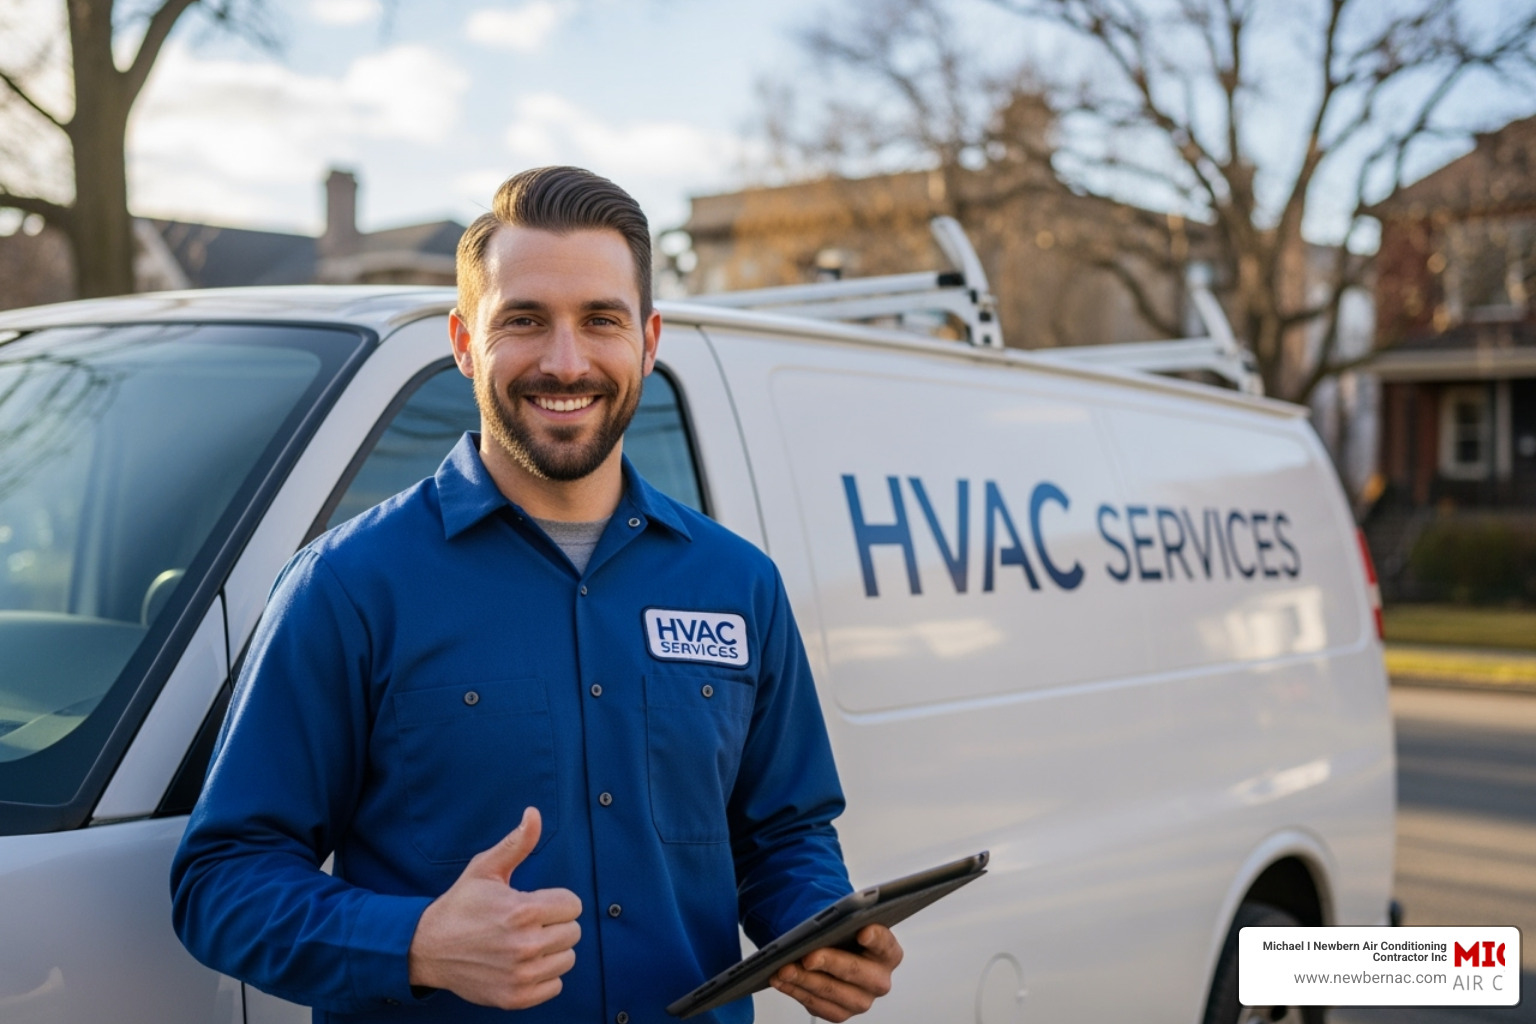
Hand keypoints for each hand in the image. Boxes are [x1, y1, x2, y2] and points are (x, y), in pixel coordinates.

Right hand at [407, 807, 580, 1008]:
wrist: (428, 948)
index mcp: (523, 910)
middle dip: (555, 924)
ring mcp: (521, 975)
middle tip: (528, 924)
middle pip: (573, 932)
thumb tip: (534, 814)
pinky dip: (543, 977)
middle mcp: (525, 945)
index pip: (573, 905)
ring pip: (567, 959)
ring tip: (524, 943)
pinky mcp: (516, 997)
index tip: (535, 903)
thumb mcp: (485, 869)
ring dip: (551, 951)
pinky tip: (522, 964)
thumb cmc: (460, 905)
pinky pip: (555, 985)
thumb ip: (517, 843)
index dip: (555, 901)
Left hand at [770, 924, 902, 1021]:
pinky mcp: (840, 1013)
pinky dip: (796, 991)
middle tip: (808, 956)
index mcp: (888, 953)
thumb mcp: (844, 923)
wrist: (831, 952)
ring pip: (833, 992)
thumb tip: (816, 927)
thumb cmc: (840, 935)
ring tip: (784, 969)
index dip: (876, 938)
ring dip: (805, 980)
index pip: (886, 945)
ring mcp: (861, 1000)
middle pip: (857, 972)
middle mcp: (879, 980)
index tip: (862, 932)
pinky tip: (781, 980)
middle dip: (830, 963)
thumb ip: (839, 923)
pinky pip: (818, 1006)